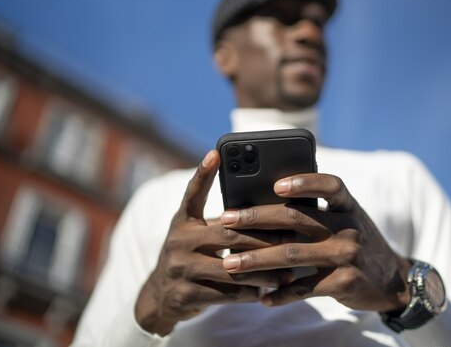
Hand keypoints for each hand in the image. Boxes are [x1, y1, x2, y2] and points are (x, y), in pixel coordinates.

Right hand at [135, 150, 292, 335]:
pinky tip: (266, 292)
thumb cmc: (190, 257)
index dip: (203, 173)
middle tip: (290, 238)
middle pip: (227, 234)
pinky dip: (248, 293)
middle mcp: (178, 241)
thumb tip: (266, 209)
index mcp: (183, 222)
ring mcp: (180, 269)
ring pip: (230, 268)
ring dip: (261, 271)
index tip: (216, 153)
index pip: (193, 193)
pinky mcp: (185, 294)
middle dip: (262, 238)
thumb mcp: (196, 234)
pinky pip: (225, 293)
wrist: (160, 297)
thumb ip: (220, 222)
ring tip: (286, 273)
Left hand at [220, 173, 411, 312]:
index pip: (329, 185)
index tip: (275, 184)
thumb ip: (317, 210)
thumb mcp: (346, 219)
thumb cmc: (356, 242)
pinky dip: (281, 293)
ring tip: (231, 264)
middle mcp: (349, 226)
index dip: (304, 182)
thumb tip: (268, 200)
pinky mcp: (345, 282)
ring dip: (257, 260)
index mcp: (347, 206)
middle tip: (226, 220)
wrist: (392, 279)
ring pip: (292, 254)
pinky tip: (263, 296)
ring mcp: (347, 255)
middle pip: (296, 218)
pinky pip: (305, 287)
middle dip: (256, 218)